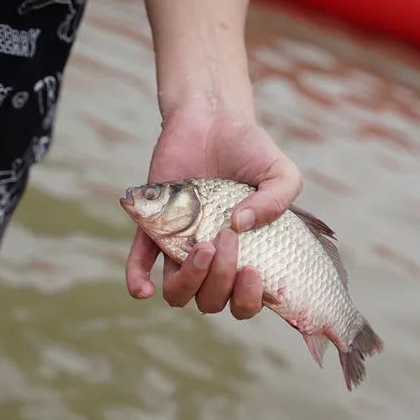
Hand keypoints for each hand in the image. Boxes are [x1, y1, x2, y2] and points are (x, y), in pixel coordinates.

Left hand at [125, 101, 301, 319]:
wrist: (214, 118)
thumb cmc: (251, 150)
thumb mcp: (281, 172)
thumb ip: (277, 201)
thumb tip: (240, 225)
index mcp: (247, 255)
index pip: (246, 301)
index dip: (249, 299)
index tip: (253, 269)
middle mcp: (214, 258)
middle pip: (211, 301)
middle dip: (221, 279)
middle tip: (226, 237)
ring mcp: (182, 245)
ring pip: (178, 292)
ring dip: (190, 281)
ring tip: (201, 247)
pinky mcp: (153, 227)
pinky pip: (140, 261)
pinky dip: (137, 278)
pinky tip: (143, 289)